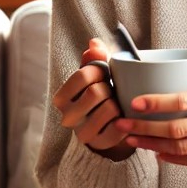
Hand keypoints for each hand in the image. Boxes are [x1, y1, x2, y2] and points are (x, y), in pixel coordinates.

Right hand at [52, 38, 131, 160]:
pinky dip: (125, 118)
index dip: (101, 70)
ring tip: (117, 104)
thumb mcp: (94, 76)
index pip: (83, 75)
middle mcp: (67, 117)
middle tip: (112, 91)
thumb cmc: (100, 96)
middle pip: (96, 92)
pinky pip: (120, 125)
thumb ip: (93, 58)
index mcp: (61, 98)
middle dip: (110, 88)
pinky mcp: (101, 144)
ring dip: (118, 103)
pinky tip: (122, 118)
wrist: (108, 128)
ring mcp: (83, 133)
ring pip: (109, 108)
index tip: (105, 73)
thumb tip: (94, 43)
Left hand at [115, 78, 186, 166]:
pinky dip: (173, 159)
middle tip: (122, 123)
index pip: (185, 100)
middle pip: (178, 129)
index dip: (157, 102)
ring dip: (153, 145)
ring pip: (182, 147)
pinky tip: (157, 154)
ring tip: (133, 139)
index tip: (134, 101)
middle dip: (145, 128)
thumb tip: (169, 63)